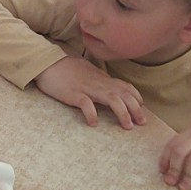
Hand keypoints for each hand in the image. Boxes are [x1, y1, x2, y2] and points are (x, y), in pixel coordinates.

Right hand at [33, 56, 148, 128]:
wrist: (48, 63)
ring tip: (127, 126)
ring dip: (122, 113)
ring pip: (111, 99)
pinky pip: (85, 104)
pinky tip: (93, 123)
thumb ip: (99, 81)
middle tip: (142, 123)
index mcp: (102, 79)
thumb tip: (109, 89)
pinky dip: (92, 114)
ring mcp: (87, 88)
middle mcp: (99, 83)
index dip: (136, 98)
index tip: (141, 109)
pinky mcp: (73, 94)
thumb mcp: (88, 73)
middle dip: (135, 109)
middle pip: (123, 95)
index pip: (125, 87)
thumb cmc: (67, 69)